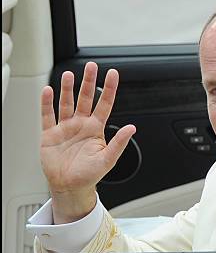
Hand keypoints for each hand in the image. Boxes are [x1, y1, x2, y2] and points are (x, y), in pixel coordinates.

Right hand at [40, 62, 135, 222]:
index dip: (108, 89)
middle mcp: (81, 124)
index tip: (113, 74)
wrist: (69, 186)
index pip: (104, 104)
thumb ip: (119, 143)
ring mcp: (65, 128)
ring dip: (67, 89)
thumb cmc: (90, 174)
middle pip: (85, 98)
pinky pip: (47, 115)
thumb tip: (132, 128)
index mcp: (96, 128)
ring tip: (69, 74)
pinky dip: (46, 103)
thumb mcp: (108, 159)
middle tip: (91, 66)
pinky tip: (47, 91)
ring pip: (66, 103)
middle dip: (88, 81)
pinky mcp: (50, 134)